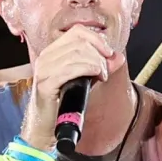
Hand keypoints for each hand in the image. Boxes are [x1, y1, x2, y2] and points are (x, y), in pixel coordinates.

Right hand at [21, 26, 120, 148]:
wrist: (44, 128)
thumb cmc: (62, 103)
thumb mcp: (85, 80)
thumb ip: (101, 66)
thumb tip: (118, 57)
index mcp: (52, 52)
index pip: (77, 32)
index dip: (97, 39)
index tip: (108, 53)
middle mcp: (45, 57)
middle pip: (79, 42)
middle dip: (99, 55)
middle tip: (105, 71)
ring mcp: (43, 70)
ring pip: (77, 53)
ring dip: (96, 63)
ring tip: (101, 76)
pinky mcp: (45, 84)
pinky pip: (70, 68)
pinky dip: (88, 69)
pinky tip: (96, 76)